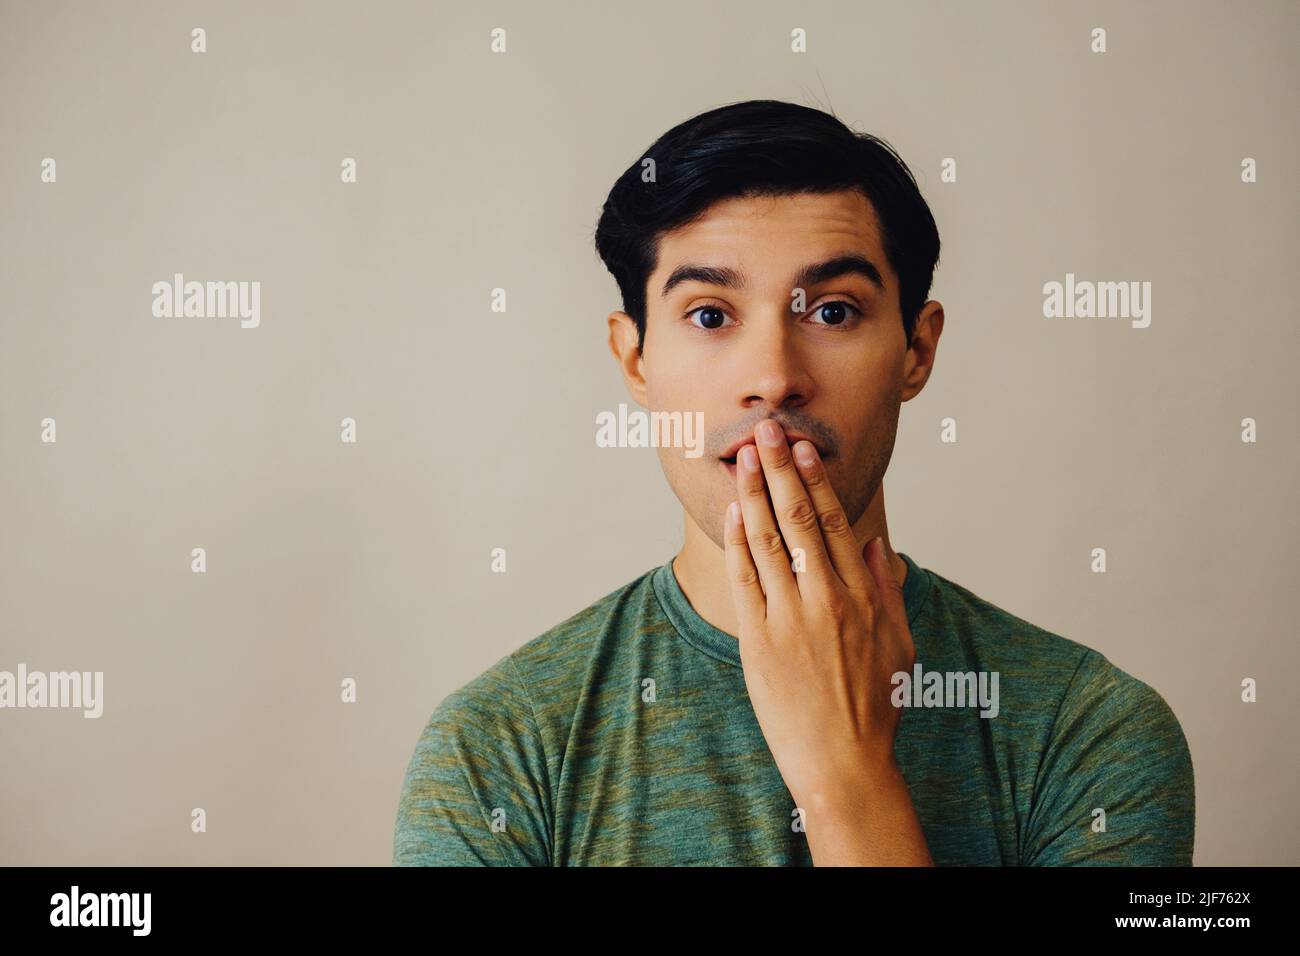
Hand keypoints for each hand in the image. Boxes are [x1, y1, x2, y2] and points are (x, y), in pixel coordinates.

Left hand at [722, 418, 915, 814]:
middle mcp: (827, 599)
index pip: (833, 522)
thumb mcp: (899, 644)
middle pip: (799, 519)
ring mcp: (791, 619)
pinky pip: (746, 580)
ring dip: (755, 493)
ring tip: (744, 456)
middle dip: (781, 469)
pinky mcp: (760, 641)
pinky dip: (738, 541)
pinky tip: (734, 511)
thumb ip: (887, 589)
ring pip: (769, 541)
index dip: (815, 480)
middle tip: (766, 430)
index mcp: (863, 596)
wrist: (844, 764)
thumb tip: (873, 542)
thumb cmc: (875, 707)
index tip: (803, 447)